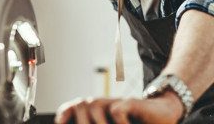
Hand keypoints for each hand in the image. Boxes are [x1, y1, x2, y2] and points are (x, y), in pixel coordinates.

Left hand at [55, 91, 183, 123]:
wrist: (160, 115)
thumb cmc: (134, 123)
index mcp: (94, 111)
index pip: (70, 109)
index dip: (63, 116)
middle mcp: (101, 104)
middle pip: (80, 106)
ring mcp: (114, 102)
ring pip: (93, 106)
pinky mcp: (129, 102)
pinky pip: (116, 111)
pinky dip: (120, 123)